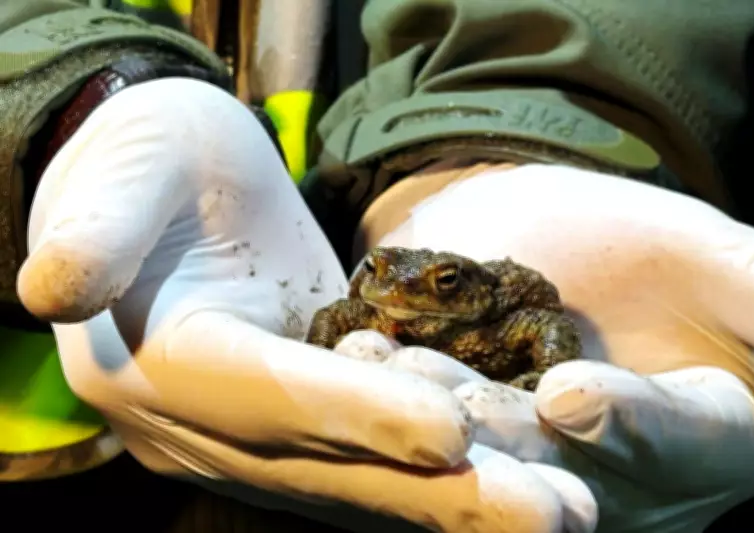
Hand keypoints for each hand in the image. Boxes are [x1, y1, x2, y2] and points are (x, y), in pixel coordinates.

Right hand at [18, 78, 589, 532]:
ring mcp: (261, 435)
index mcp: (162, 367)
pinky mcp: (305, 423)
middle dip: (445, 493)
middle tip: (556, 514)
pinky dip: (450, 476)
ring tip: (568, 513)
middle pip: (335, 467)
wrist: (165, 192)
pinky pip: (380, 458)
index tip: (449, 432)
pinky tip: (527, 479)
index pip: (267, 400)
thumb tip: (50, 285)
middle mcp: (210, 426)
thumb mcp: (122, 177)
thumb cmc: (148, 165)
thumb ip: (96, 233)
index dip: (352, 416)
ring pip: (368, 480)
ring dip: (466, 502)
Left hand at [355, 163, 753, 532]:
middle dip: (514, 439)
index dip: (635, 425)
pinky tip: (364, 363)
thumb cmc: (625, 239)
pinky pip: (438, 439)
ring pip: (499, 463)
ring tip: (395, 372)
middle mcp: (635, 481)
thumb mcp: (707, 254)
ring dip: (444, 425)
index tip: (571, 393)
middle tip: (451, 394)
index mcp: (716, 439)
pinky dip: (400, 406)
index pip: (689, 447)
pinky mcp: (476, 455)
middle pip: (582, 474)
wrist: (527, 231)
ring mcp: (550, 477)